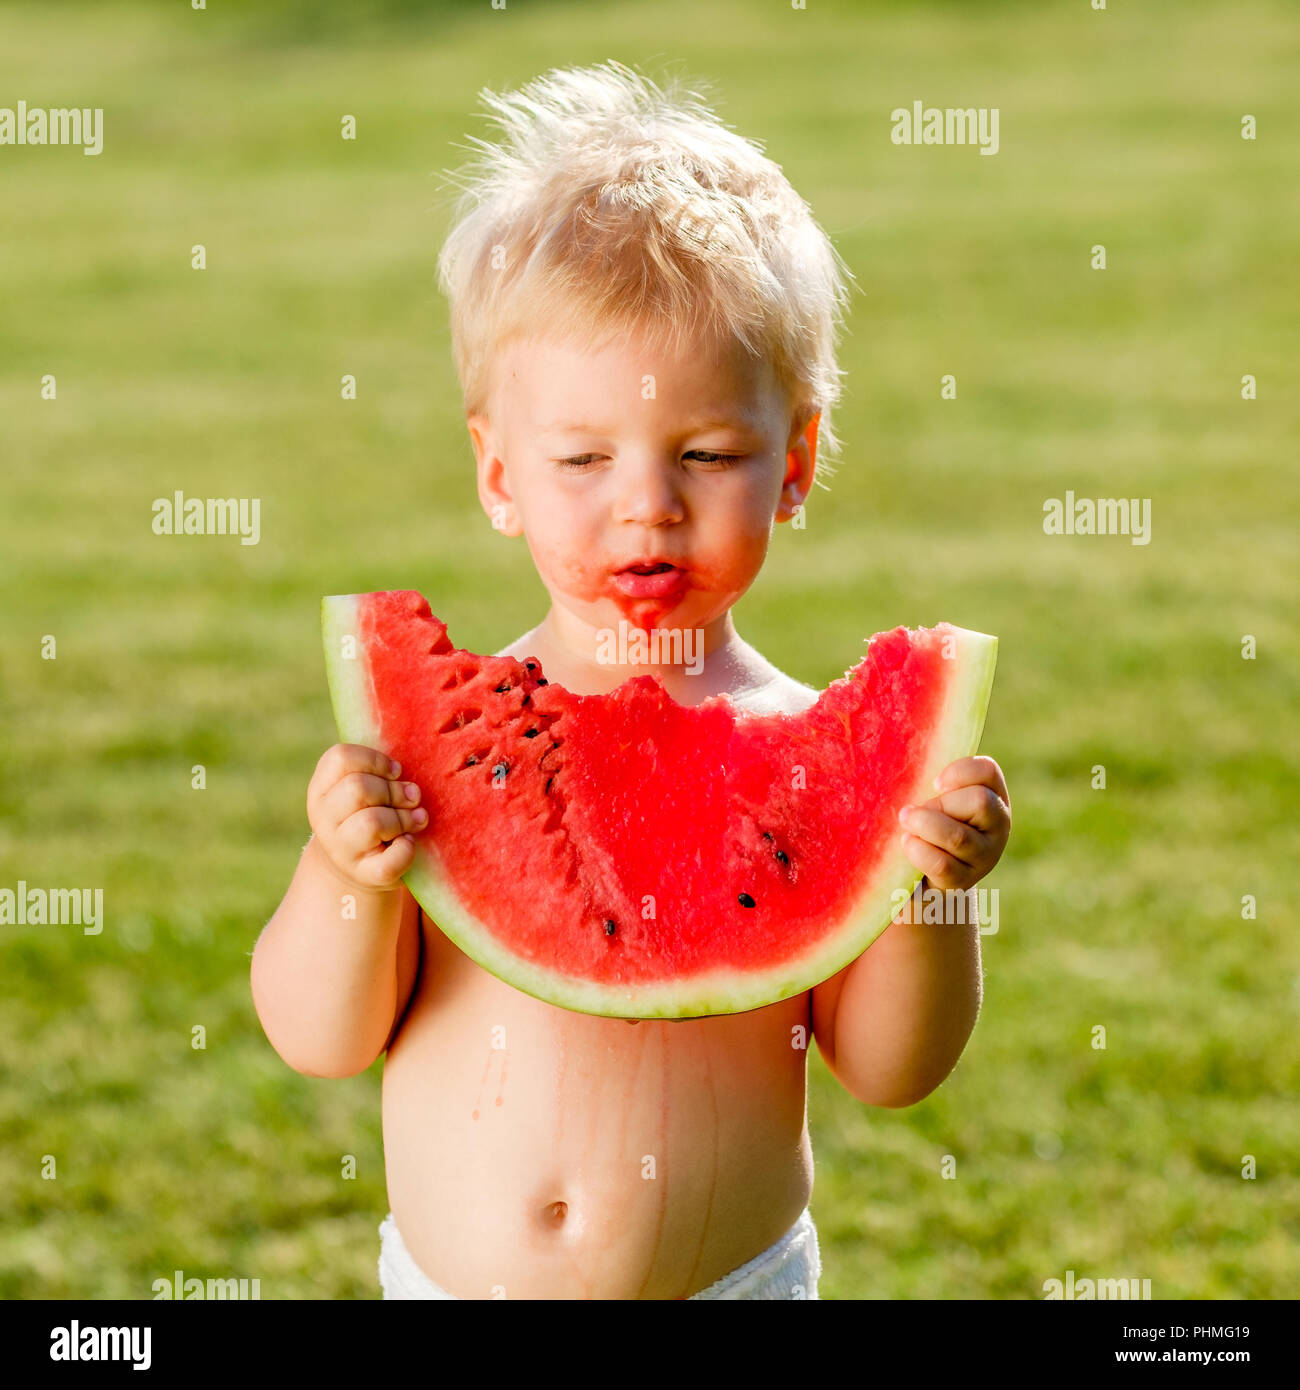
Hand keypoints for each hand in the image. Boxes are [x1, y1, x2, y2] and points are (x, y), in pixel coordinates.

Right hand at [307, 743, 426, 891]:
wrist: (357, 866)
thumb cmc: (366, 815)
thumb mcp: (363, 790)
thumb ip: (379, 775)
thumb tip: (408, 787)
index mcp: (321, 790)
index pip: (340, 758)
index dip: (375, 760)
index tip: (396, 771)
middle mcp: (323, 819)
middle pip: (357, 788)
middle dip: (394, 790)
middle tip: (411, 797)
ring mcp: (341, 850)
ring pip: (371, 821)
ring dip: (404, 818)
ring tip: (416, 819)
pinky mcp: (365, 874)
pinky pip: (391, 858)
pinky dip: (407, 848)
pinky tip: (408, 842)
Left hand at [898, 755, 1009, 891]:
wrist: (926, 877)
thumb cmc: (929, 824)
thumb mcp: (938, 799)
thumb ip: (937, 784)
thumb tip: (910, 763)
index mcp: (994, 796)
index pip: (988, 772)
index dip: (959, 772)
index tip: (935, 784)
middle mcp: (998, 826)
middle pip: (979, 801)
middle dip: (940, 803)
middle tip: (914, 811)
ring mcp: (985, 856)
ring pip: (958, 836)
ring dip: (924, 825)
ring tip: (906, 821)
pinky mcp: (963, 881)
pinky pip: (941, 864)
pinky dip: (919, 851)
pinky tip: (908, 843)